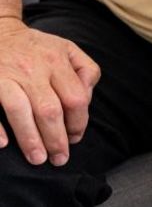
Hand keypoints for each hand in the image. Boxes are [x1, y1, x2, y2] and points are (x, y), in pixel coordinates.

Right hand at [0, 17, 99, 165]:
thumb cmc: (38, 47)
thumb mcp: (68, 49)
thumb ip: (86, 70)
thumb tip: (87, 99)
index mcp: (57, 61)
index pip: (75, 99)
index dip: (79, 122)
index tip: (76, 138)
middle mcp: (33, 69)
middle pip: (50, 110)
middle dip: (57, 139)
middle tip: (60, 159)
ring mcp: (7, 76)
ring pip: (20, 111)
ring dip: (30, 139)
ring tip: (38, 159)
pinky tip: (4, 144)